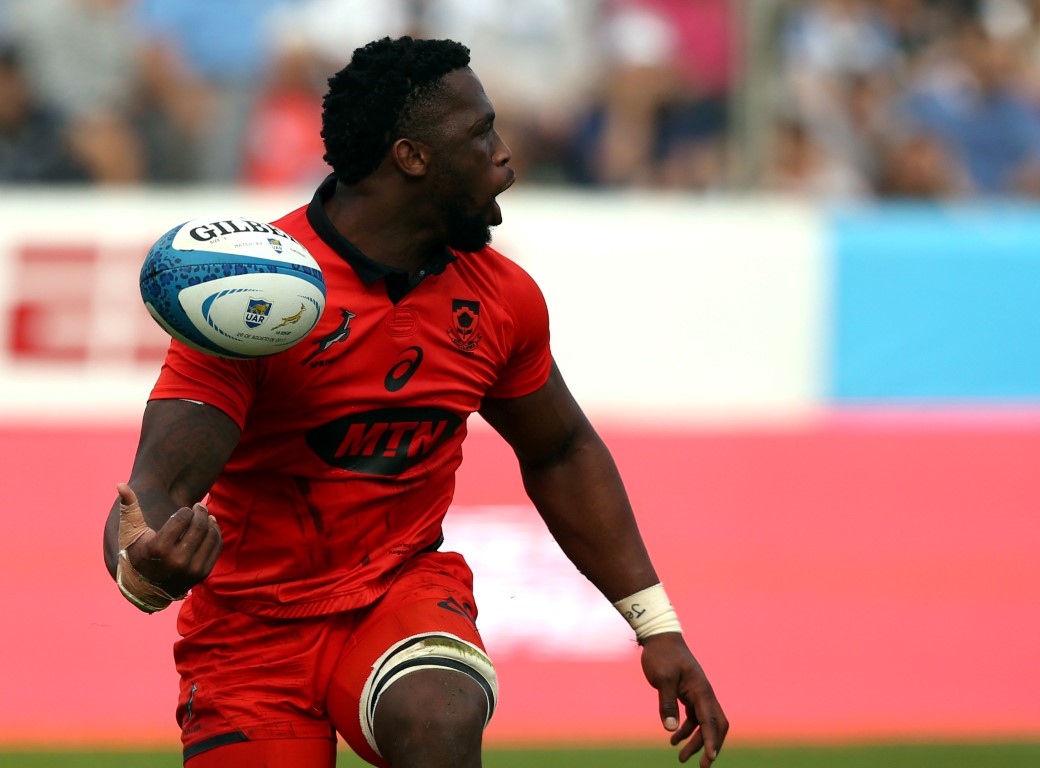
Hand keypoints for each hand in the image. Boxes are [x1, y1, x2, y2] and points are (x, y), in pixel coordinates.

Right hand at [117, 483, 221, 600]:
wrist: (146, 587)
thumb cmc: (138, 552)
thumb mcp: (131, 532)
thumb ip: (129, 508)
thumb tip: (121, 484)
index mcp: (158, 548)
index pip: (182, 518)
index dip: (185, 511)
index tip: (184, 510)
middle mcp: (176, 561)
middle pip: (199, 526)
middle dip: (201, 512)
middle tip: (200, 506)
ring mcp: (191, 569)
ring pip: (211, 535)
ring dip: (210, 521)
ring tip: (205, 516)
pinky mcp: (202, 574)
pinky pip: (216, 547)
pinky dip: (216, 534)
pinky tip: (210, 527)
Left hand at [640, 633, 728, 765]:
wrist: (659, 637)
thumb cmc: (662, 655)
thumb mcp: (662, 678)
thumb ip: (667, 703)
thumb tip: (671, 730)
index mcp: (701, 690)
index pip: (711, 721)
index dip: (711, 741)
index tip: (709, 759)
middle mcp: (704, 693)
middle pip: (716, 725)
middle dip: (711, 746)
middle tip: (703, 766)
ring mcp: (697, 694)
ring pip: (704, 724)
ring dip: (697, 741)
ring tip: (681, 758)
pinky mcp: (688, 694)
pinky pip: (694, 717)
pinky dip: (687, 730)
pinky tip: (674, 739)